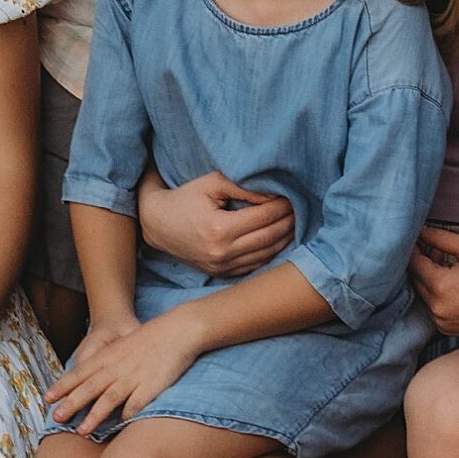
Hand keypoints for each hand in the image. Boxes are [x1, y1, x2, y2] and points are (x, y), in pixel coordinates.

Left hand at [46, 309, 203, 433]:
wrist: (177, 329)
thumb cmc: (149, 340)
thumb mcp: (122, 347)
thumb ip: (107, 363)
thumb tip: (91, 381)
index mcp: (109, 356)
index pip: (81, 372)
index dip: (63, 386)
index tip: (47, 398)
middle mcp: (118, 366)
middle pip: (90, 387)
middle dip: (72, 403)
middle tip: (55, 417)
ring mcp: (134, 376)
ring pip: (110, 397)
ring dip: (94, 415)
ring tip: (81, 431)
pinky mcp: (152, 385)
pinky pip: (137, 402)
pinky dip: (128, 413)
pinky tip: (120, 425)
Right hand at [139, 171, 295, 277]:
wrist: (158, 225)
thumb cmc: (185, 198)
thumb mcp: (212, 183)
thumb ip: (243, 187)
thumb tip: (273, 194)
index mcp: (219, 229)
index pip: (262, 218)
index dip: (281, 207)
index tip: (292, 197)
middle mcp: (222, 253)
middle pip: (268, 238)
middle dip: (288, 222)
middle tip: (300, 209)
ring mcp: (222, 267)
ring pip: (265, 255)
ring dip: (283, 239)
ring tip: (294, 223)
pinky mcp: (221, 274)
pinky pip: (255, 265)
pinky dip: (271, 253)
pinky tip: (279, 240)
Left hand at [409, 229, 458, 336]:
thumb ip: (441, 238)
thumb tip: (420, 231)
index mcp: (441, 286)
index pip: (413, 262)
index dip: (414, 247)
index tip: (418, 238)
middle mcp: (437, 307)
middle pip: (415, 278)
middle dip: (422, 262)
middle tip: (436, 250)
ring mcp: (441, 321)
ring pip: (423, 293)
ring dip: (428, 278)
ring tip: (446, 265)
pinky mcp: (446, 329)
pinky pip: (432, 307)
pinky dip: (436, 295)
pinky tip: (453, 284)